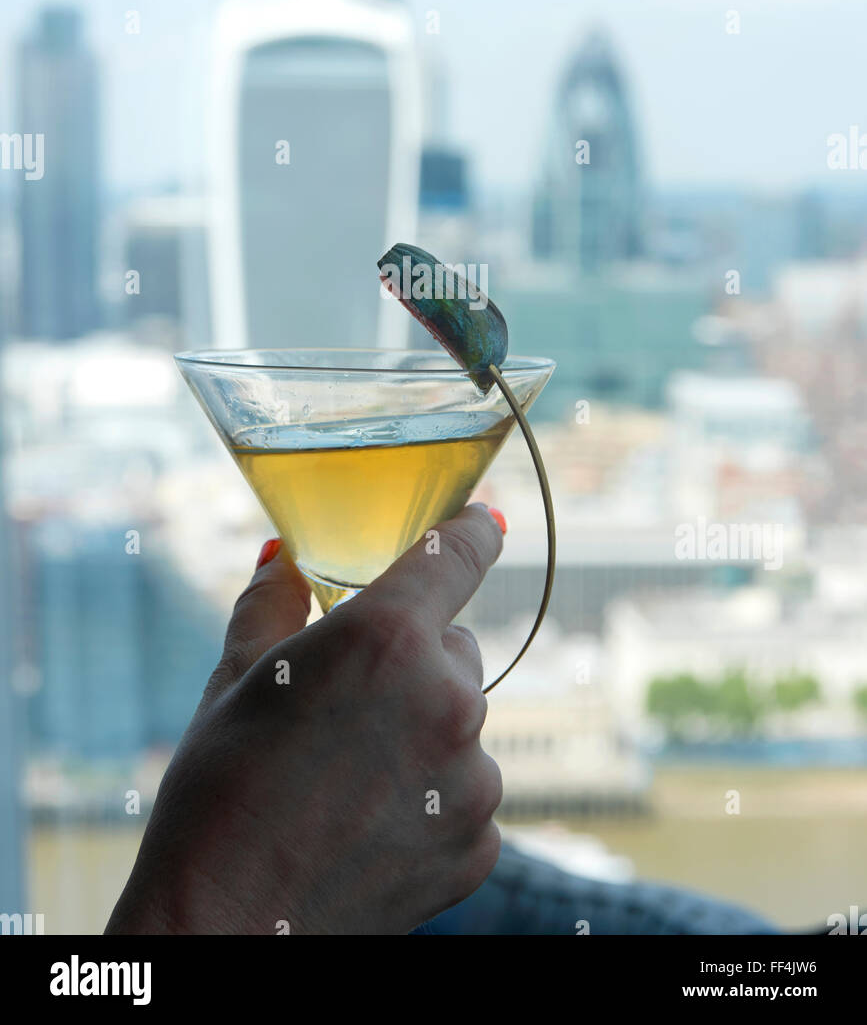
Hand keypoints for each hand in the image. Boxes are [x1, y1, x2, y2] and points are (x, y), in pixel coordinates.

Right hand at [105, 502, 504, 935]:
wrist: (226, 932)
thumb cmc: (217, 795)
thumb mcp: (233, 682)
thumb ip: (272, 603)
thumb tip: (283, 556)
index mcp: (386, 637)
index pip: (459, 554)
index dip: (474, 530)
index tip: (486, 520)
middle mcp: (446, 697)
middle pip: (454, 648)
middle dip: (412, 661)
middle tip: (346, 706)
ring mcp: (473, 777)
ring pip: (461, 725)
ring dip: (422, 734)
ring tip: (345, 782)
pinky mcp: (480, 842)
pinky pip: (465, 793)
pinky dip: (431, 800)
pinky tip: (367, 826)